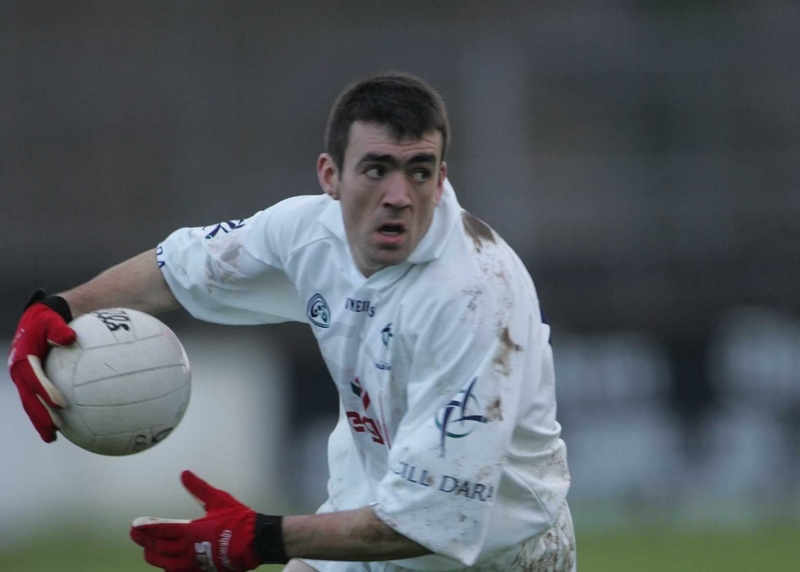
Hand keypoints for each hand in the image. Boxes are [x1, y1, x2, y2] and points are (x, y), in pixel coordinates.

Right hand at [7, 290, 74, 441]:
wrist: (37, 320)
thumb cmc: (48, 320)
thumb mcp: (51, 320)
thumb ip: (59, 328)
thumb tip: (70, 338)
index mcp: (23, 359)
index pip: (35, 378)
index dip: (46, 391)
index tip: (61, 404)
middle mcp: (20, 372)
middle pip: (29, 398)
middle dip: (40, 416)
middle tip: (54, 430)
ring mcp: (23, 379)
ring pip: (30, 404)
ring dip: (40, 421)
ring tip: (52, 437)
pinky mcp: (30, 382)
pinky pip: (36, 400)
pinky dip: (43, 413)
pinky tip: (58, 427)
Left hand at [131, 471, 260, 571]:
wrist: (255, 541)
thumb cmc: (237, 520)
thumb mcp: (218, 499)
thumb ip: (198, 488)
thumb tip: (184, 474)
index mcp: (190, 531)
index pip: (160, 531)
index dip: (145, 528)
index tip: (135, 525)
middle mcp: (187, 550)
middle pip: (158, 548)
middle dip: (144, 541)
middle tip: (135, 534)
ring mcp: (193, 563)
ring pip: (164, 562)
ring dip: (153, 555)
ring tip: (147, 550)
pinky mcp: (200, 570)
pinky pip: (177, 571)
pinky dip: (168, 567)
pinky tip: (166, 564)